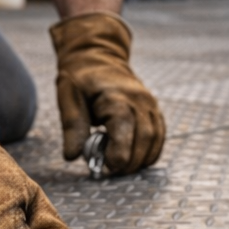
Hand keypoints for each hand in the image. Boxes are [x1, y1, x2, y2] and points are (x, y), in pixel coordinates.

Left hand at [51, 12, 164, 174]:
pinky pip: (160, 136)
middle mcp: (139, 99)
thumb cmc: (81, 78)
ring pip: (155, 139)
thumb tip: (73, 156)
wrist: (97, 57)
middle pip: (143, 137)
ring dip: (140, 160)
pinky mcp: (154, 110)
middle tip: (110, 171)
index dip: (119, 151)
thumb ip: (72, 126)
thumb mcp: (68, 97)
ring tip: (120, 167)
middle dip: (128, 161)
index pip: (125, 127)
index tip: (107, 166)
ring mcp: (150, 104)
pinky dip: (150, 153)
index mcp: (116, 95)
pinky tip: (135, 160)